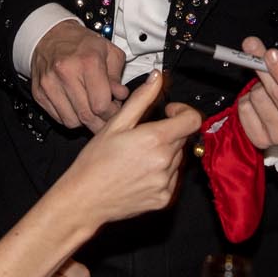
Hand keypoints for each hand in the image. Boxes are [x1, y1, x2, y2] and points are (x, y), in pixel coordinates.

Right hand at [30, 19, 128, 131]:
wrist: (50, 35)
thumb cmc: (81, 43)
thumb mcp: (108, 51)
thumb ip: (117, 75)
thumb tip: (120, 95)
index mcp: (88, 62)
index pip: (101, 105)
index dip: (111, 112)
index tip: (114, 109)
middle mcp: (66, 73)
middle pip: (86, 116)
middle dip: (100, 122)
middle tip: (105, 116)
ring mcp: (49, 85)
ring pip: (71, 122)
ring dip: (84, 121)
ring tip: (89, 109)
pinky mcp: (39, 93)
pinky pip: (58, 118)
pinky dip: (69, 116)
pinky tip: (75, 105)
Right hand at [60, 70, 201, 225]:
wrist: (84, 199)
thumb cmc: (94, 162)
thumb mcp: (115, 124)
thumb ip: (141, 98)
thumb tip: (156, 78)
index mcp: (155, 139)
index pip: (192, 120)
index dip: (183, 111)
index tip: (169, 111)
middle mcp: (164, 162)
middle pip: (183, 138)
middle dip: (168, 132)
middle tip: (141, 137)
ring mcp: (166, 183)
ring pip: (177, 158)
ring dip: (164, 152)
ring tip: (137, 157)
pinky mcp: (164, 199)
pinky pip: (172, 179)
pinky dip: (161, 172)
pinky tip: (139, 173)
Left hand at [236, 38, 277, 148]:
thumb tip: (270, 54)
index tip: (270, 54)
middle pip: (275, 94)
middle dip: (263, 69)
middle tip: (253, 48)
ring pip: (256, 98)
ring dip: (257, 86)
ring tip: (267, 88)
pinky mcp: (261, 140)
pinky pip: (243, 109)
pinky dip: (247, 99)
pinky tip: (259, 100)